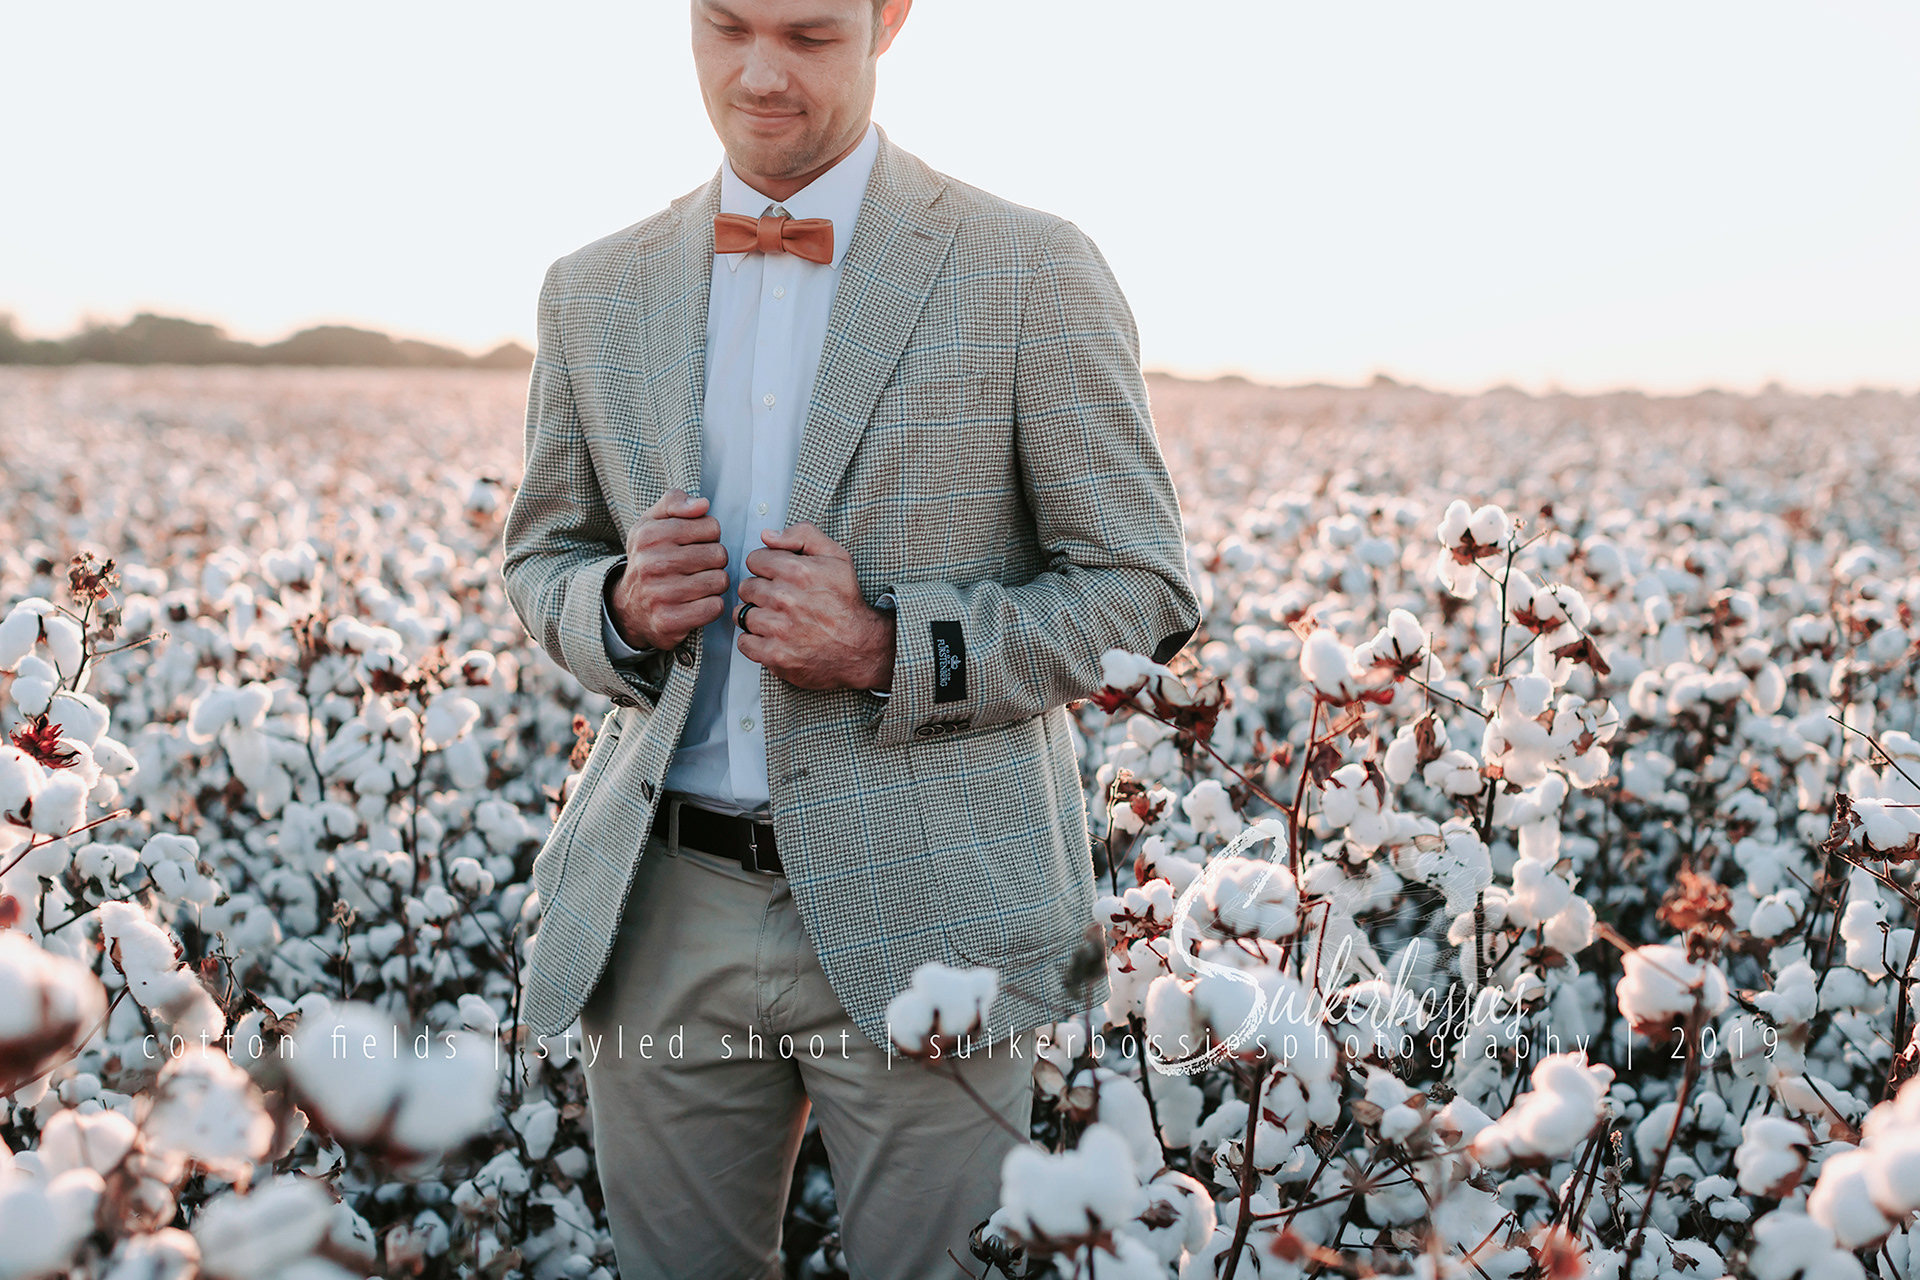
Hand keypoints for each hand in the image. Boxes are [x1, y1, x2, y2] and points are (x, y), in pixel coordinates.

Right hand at [607, 489, 728, 649]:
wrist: (629, 607)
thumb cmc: (649, 558)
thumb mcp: (652, 523)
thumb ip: (675, 502)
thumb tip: (702, 504)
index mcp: (649, 535)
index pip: (711, 526)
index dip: (710, 536)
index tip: (695, 544)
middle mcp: (652, 563)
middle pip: (719, 554)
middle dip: (714, 561)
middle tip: (698, 567)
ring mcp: (660, 594)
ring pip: (720, 581)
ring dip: (715, 583)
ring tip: (698, 584)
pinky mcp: (670, 620)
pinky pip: (715, 607)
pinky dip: (712, 605)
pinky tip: (697, 602)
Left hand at [737, 523, 894, 691]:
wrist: (860, 646)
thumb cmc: (846, 603)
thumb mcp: (836, 557)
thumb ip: (803, 535)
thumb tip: (768, 535)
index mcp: (797, 570)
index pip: (754, 560)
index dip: (766, 568)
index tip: (778, 578)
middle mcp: (785, 598)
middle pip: (746, 587)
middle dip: (760, 592)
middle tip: (780, 601)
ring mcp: (778, 628)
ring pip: (741, 614)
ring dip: (755, 617)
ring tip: (776, 620)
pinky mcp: (774, 654)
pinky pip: (743, 642)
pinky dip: (754, 642)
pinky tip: (772, 638)